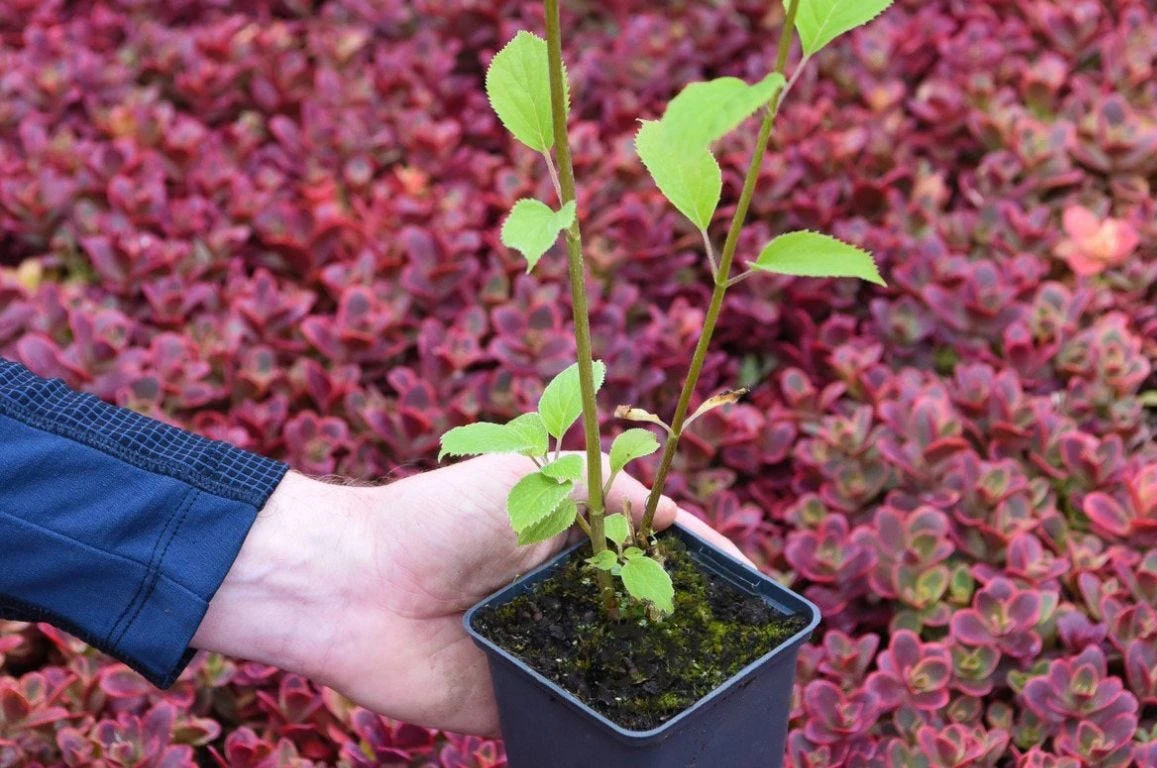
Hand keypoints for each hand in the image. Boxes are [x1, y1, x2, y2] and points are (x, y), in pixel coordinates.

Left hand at [193, 455, 747, 735]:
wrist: (356, 588)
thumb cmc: (443, 515)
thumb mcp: (531, 471)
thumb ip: (608, 491)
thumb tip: (679, 519)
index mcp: (567, 528)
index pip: (651, 544)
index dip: (702, 559)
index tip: (754, 581)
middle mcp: (562, 586)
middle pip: (643, 606)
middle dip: (693, 621)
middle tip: (753, 645)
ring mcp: (544, 643)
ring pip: (619, 662)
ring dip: (660, 672)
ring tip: (720, 692)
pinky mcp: (520, 696)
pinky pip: (578, 712)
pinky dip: (613, 720)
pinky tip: (659, 730)